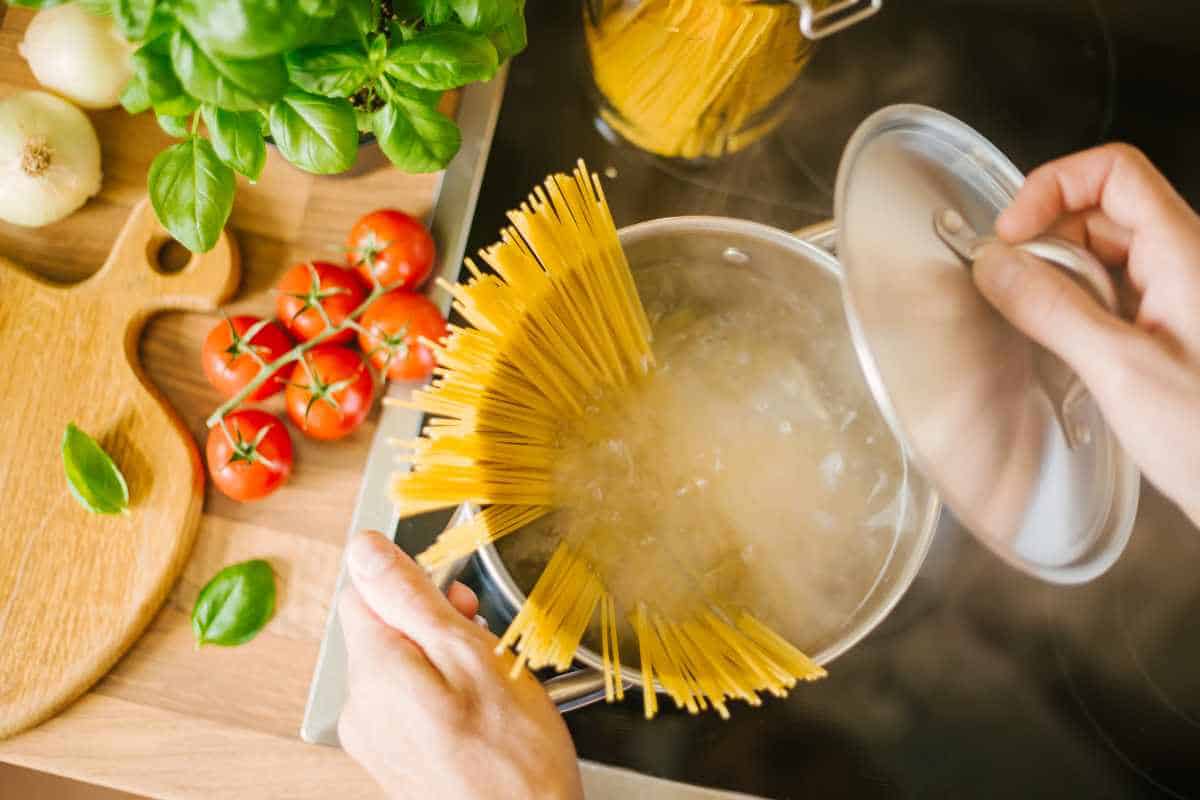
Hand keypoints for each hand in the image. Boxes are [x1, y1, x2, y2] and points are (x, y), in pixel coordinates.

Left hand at [338, 531, 583, 799]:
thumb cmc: (513, 758)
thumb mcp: (472, 656)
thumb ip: (412, 598)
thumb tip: (364, 548)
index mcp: (374, 672)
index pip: (364, 591)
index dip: (414, 586)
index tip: (459, 606)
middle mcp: (360, 708)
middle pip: (382, 630)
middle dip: (432, 625)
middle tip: (483, 645)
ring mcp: (374, 739)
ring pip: (398, 667)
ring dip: (441, 661)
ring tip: (486, 686)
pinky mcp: (393, 759)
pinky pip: (407, 703)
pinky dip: (440, 696)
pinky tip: (478, 715)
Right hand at [972, 143, 1199, 525]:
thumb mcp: (1121, 371)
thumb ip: (1053, 311)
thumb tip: (995, 265)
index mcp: (1185, 254)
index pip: (1112, 171)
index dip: (1053, 187)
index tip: (1011, 236)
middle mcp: (1186, 263)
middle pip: (1101, 211)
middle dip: (1046, 241)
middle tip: (1013, 290)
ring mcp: (1181, 295)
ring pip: (1104, 254)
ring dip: (1059, 279)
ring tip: (1042, 326)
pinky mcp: (1172, 327)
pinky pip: (1114, 294)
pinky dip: (1078, 309)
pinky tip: (1068, 349)